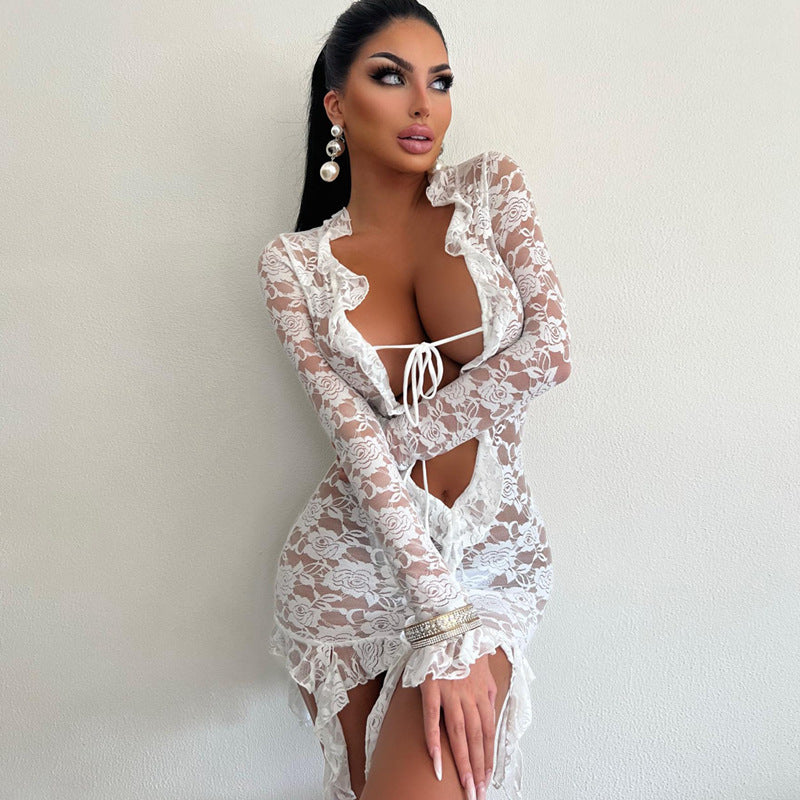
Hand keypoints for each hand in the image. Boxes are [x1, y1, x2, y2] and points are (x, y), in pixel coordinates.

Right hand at [419, 653, 496, 799]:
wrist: (447, 621)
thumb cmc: (464, 643)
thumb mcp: (483, 667)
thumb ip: (486, 690)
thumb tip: (489, 710)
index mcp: (482, 692)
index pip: (487, 733)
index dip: (487, 758)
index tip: (486, 779)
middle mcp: (469, 695)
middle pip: (475, 738)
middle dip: (478, 769)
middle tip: (476, 793)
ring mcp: (450, 692)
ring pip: (458, 733)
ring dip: (462, 763)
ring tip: (464, 787)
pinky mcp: (431, 686)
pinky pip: (432, 718)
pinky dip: (433, 740)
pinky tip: (435, 761)